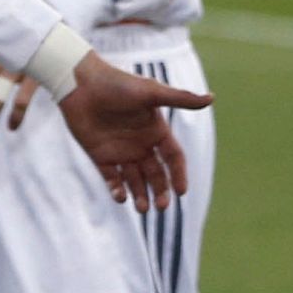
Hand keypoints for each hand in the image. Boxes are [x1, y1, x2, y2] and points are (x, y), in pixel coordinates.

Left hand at [57, 51, 213, 211]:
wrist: (81, 84)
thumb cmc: (118, 84)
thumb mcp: (151, 93)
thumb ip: (180, 99)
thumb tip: (212, 98)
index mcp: (156, 130)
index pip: (173, 158)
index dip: (178, 174)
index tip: (181, 192)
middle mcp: (141, 143)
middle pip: (156, 174)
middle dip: (160, 191)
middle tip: (162, 207)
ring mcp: (120, 151)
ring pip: (135, 180)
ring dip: (140, 195)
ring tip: (142, 208)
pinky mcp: (100, 156)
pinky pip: (111, 179)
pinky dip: (117, 190)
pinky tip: (121, 196)